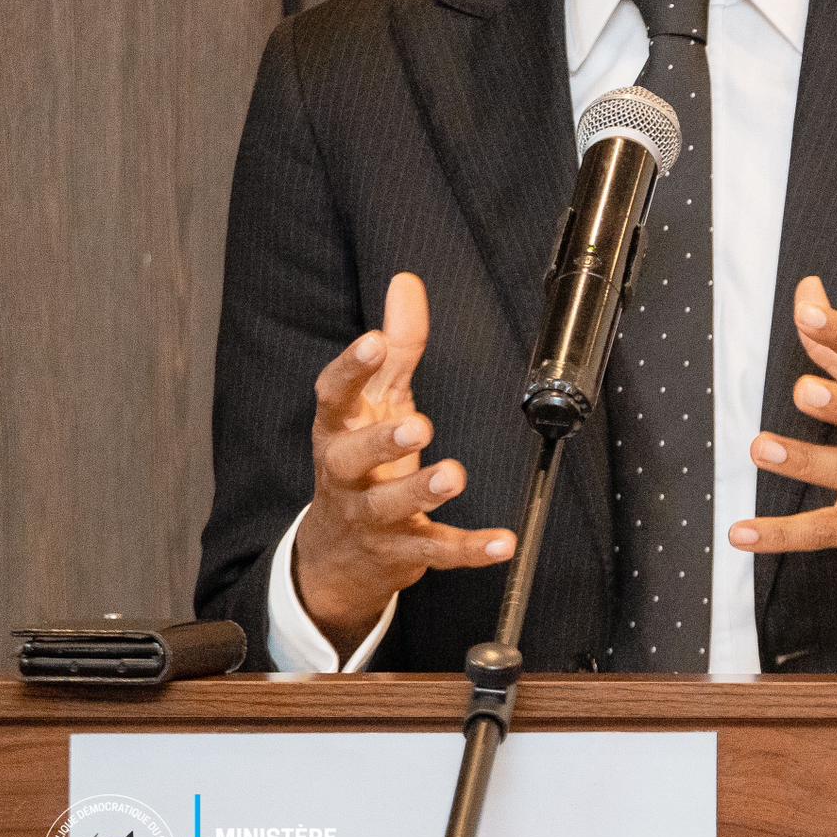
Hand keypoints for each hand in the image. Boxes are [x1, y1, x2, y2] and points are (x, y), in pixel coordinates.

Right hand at [293, 272, 516, 653]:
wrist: (338, 554)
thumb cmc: (361, 461)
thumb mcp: (374, 402)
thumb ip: (396, 348)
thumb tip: (406, 283)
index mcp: (339, 430)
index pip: (333, 396)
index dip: (351, 368)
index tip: (374, 342)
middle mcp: (347, 474)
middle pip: (351, 457)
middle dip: (382, 441)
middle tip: (417, 425)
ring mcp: (372, 517)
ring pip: (391, 507)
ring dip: (421, 491)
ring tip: (453, 475)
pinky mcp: (403, 552)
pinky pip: (437, 552)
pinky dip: (470, 549)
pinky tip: (503, 542)